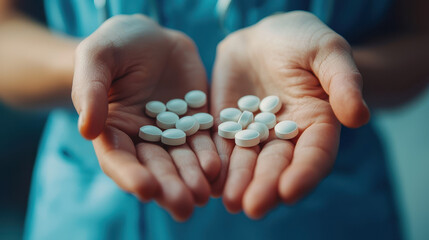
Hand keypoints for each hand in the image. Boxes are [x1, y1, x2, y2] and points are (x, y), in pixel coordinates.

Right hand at [71, 15, 219, 220]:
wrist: (152, 38)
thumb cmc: (116, 45)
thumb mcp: (96, 58)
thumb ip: (90, 90)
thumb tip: (87, 129)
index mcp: (113, 130)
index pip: (118, 159)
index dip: (130, 175)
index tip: (146, 189)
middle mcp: (143, 138)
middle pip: (155, 167)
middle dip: (169, 187)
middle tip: (183, 206)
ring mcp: (172, 132)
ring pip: (182, 159)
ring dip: (191, 178)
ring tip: (203, 194)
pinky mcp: (196, 122)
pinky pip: (204, 141)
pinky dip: (210, 155)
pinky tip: (217, 168)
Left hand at [210, 11, 369, 217]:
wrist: (264, 36)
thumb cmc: (302, 40)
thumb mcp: (327, 51)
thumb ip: (343, 82)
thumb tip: (358, 116)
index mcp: (316, 123)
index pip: (314, 154)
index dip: (304, 174)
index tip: (289, 191)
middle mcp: (286, 136)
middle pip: (277, 165)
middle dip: (266, 186)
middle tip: (253, 207)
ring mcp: (255, 133)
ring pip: (248, 161)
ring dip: (239, 182)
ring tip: (228, 202)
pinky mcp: (228, 126)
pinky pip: (222, 146)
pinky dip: (216, 163)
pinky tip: (208, 180)